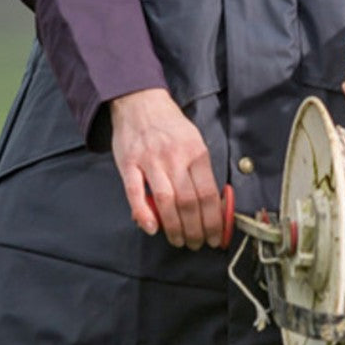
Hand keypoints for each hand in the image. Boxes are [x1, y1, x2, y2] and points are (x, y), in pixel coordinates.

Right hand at [110, 88, 223, 249]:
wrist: (140, 100)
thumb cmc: (170, 125)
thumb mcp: (194, 140)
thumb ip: (200, 171)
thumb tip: (212, 205)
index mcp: (195, 152)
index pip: (208, 194)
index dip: (213, 221)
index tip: (215, 237)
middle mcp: (175, 157)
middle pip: (189, 202)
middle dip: (195, 230)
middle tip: (196, 244)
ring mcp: (150, 160)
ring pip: (166, 201)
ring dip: (174, 228)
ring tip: (179, 241)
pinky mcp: (129, 163)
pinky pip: (135, 193)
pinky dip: (144, 213)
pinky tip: (152, 228)